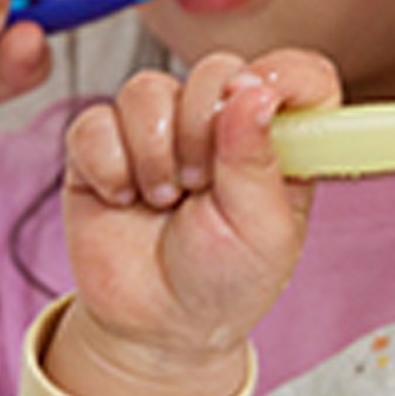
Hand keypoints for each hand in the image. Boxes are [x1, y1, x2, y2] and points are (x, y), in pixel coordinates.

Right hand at [47, 48, 340, 395]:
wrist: (157, 325)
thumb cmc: (223, 281)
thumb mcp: (261, 233)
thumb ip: (257, 160)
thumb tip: (255, 91)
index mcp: (277, 138)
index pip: (300, 74)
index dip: (284, 76)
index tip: (261, 104)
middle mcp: (221, 123)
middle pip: (215, 70)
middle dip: (203, 128)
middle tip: (201, 185)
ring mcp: (160, 128)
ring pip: (146, 89)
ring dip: (153, 151)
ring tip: (164, 199)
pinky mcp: (103, 144)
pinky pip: (94, 122)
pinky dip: (108, 165)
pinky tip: (124, 199)